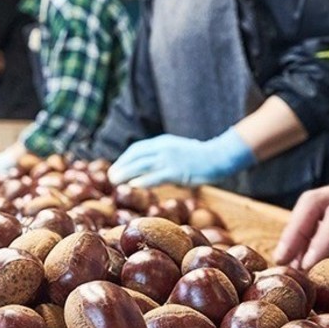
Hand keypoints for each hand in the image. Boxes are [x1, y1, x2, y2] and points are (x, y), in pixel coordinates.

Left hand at [108, 129, 255, 186]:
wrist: (219, 156)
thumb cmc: (200, 157)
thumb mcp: (178, 151)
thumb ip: (164, 157)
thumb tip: (152, 168)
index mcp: (162, 142)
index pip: (137, 149)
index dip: (124, 159)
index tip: (116, 167)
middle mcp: (163, 148)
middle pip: (136, 156)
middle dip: (121, 166)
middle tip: (109, 176)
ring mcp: (170, 159)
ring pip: (142, 165)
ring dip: (126, 173)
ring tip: (114, 181)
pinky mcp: (177, 170)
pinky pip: (156, 176)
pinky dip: (143, 180)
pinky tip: (133, 185)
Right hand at [274, 163, 328, 269]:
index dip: (322, 238)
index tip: (309, 267)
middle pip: (316, 201)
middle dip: (294, 230)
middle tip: (283, 264)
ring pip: (316, 204)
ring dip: (297, 230)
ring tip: (287, 263)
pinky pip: (327, 213)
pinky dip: (310, 231)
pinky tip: (307, 254)